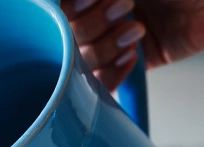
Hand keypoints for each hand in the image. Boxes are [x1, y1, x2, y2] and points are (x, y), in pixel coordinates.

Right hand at [59, 0, 203, 89]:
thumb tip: (67, 2)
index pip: (64, 10)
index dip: (72, 10)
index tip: (90, 0)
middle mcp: (104, 15)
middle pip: (70, 37)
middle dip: (96, 24)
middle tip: (127, 7)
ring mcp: (117, 40)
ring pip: (86, 61)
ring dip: (107, 47)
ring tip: (138, 31)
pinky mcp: (137, 62)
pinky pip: (107, 82)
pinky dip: (114, 74)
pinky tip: (133, 56)